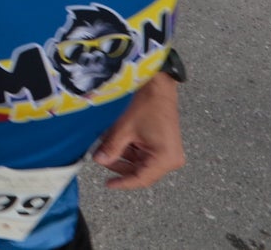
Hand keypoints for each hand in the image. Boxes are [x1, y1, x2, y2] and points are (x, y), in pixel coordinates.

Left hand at [93, 74, 183, 188]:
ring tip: (105, 146)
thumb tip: (99, 161)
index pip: (141, 179)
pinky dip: (128, 149)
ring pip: (140, 162)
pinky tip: (115, 140)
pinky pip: (143, 153)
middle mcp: (170, 159)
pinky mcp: (163, 145)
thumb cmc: (147, 106)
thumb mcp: (125, 129)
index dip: (123, 183)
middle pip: (140, 171)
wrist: (158, 87)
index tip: (108, 184)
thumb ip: (111, 148)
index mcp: (165, 159)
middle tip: (101, 158)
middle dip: (119, 165)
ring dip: (122, 156)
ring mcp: (167, 152)